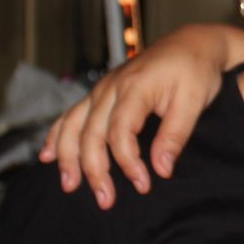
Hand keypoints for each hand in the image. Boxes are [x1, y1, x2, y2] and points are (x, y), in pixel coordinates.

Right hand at [39, 28, 230, 208]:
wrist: (192, 43)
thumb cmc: (195, 70)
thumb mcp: (194, 102)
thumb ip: (175, 135)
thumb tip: (162, 169)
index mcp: (135, 87)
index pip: (120, 132)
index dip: (128, 163)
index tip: (143, 184)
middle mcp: (111, 86)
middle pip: (91, 133)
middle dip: (95, 170)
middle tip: (105, 201)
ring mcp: (102, 88)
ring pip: (73, 125)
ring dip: (68, 157)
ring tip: (69, 185)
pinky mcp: (100, 92)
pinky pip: (71, 114)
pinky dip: (57, 135)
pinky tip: (48, 156)